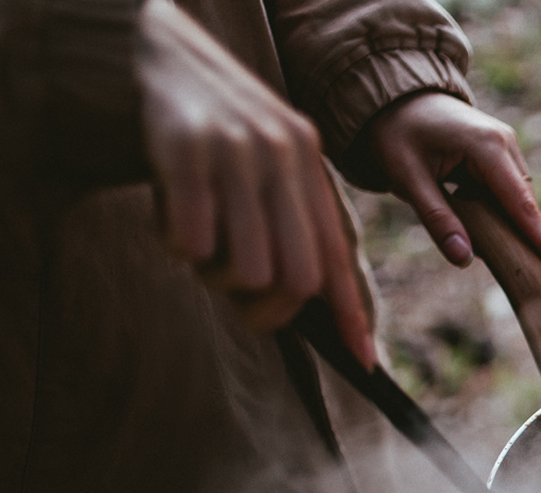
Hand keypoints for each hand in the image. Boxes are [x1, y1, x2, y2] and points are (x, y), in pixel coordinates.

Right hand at [136, 0, 373, 364]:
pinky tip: (165, 212)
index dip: (351, 312)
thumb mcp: (262, 161)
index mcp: (307, 163)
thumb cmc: (205, 128)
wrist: (143, 51)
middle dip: (264, 309)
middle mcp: (283, 155)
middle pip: (296, 279)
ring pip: (245, 270)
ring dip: (212, 276)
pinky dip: (175, 245)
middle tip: (228, 289)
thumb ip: (289, 216)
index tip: (364, 360)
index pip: (336, 255)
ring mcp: (237, 151)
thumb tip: (310, 299)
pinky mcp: (186, 151)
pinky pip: (191, 243)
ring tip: (195, 239)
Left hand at [366, 91, 540, 292]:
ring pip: (519, 202)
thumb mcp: (408, 178)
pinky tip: (482, 226)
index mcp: (487, 147)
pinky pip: (509, 192)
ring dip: (509, 228)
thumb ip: (437, 220)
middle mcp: (506, 144)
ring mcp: (507, 146)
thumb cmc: (397, 133)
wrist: (395, 95)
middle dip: (533, 246)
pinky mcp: (501, 151)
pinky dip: (501, 214)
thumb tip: (464, 260)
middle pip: (527, 208)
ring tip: (499, 254)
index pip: (522, 208)